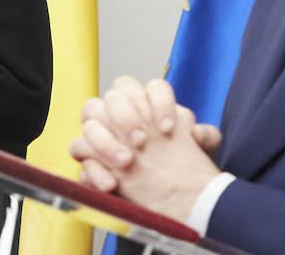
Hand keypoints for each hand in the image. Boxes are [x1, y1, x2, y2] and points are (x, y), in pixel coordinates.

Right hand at [70, 77, 221, 221]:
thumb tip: (197, 133)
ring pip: (91, 117)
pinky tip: (112, 184)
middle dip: (128, 117)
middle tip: (141, 142)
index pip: (150, 87)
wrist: (167, 196)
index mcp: (150, 105)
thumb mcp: (197, 152)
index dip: (159, 103)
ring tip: (126, 162)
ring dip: (107, 140)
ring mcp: (103, 133)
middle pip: (115, 96)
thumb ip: (205, 137)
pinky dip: (95, 168)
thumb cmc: (178, 166)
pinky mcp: (89, 157)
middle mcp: (123, 113)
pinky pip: (79, 150)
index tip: (168, 128)